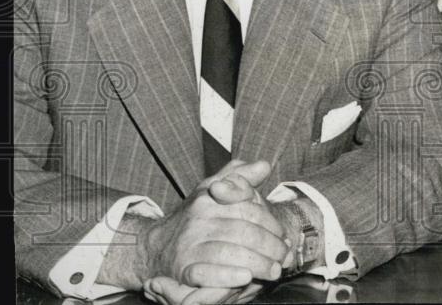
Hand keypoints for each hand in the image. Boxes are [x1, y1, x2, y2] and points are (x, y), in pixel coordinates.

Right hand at [140, 160, 289, 286]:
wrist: (157, 246)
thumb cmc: (195, 216)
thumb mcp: (214, 189)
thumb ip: (240, 177)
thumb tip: (264, 165)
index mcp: (210, 197)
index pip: (248, 208)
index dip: (270, 223)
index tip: (283, 235)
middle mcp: (199, 219)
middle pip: (243, 232)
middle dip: (269, 246)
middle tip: (284, 256)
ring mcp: (189, 244)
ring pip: (229, 252)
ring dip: (257, 263)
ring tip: (274, 270)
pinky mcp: (182, 268)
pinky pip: (205, 273)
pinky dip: (227, 276)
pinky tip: (245, 277)